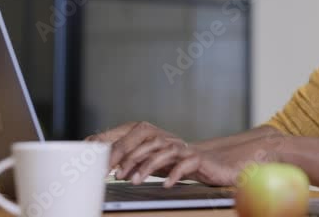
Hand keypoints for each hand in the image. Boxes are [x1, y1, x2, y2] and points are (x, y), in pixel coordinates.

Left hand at [86, 122, 289, 187]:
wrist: (216, 166)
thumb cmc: (180, 164)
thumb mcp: (155, 161)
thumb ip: (135, 159)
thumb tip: (107, 163)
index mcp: (157, 136)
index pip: (133, 134)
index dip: (117, 145)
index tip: (102, 162)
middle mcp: (170, 138)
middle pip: (146, 141)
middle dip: (128, 156)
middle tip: (115, 174)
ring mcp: (184, 148)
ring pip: (163, 151)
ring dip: (147, 166)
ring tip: (134, 180)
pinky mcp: (198, 159)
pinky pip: (185, 164)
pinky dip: (174, 173)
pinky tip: (165, 184)